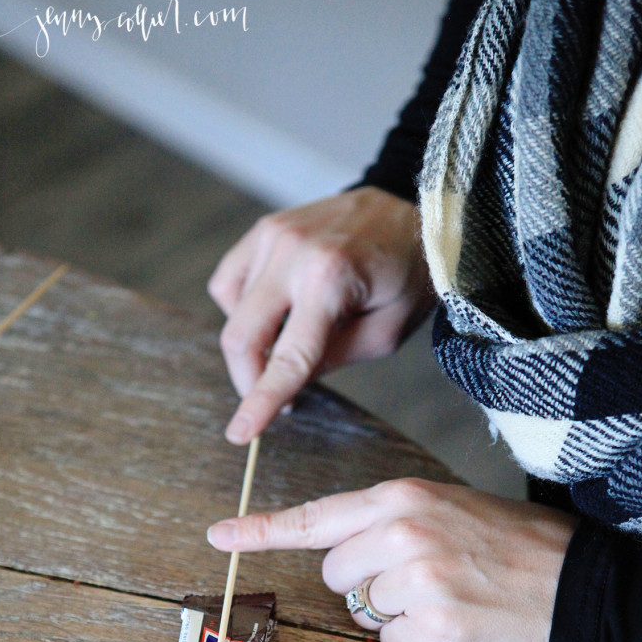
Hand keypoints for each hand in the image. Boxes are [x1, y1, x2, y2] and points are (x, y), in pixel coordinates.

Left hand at [207, 478, 577, 641]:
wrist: (576, 578)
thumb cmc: (513, 542)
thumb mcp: (448, 507)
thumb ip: (390, 522)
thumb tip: (344, 554)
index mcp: (402, 499)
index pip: (317, 517)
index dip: (262, 529)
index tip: (220, 535)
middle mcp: (401, 533)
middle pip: (335, 574)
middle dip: (363, 584)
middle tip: (417, 579)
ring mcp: (416, 579)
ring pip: (362, 612)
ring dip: (393, 615)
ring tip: (444, 597)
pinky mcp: (434, 625)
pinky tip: (452, 623)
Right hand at [208, 187, 434, 444]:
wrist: (410, 208)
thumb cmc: (407, 273)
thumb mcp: (387, 331)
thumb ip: (333, 359)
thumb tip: (284, 381)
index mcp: (330, 279)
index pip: (287, 357)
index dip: (261, 401)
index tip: (239, 433)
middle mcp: (293, 252)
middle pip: (241, 336)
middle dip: (249, 380)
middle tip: (274, 400)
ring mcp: (273, 235)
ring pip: (232, 312)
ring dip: (253, 343)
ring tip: (293, 339)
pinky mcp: (264, 229)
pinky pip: (230, 283)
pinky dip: (243, 309)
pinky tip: (277, 311)